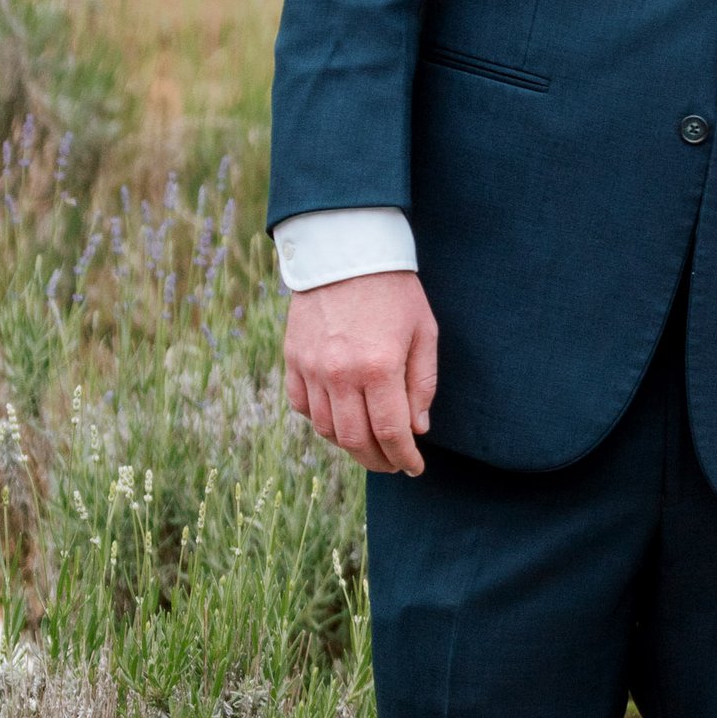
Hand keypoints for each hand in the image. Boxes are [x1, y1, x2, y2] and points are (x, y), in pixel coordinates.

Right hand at [285, 272, 440, 476]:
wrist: (346, 250)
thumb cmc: (394, 290)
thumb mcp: (423, 331)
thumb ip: (422, 383)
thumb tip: (417, 429)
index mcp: (379, 366)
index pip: (391, 432)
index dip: (404, 457)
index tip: (414, 467)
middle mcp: (341, 373)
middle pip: (355, 440)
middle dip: (377, 460)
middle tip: (393, 463)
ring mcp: (311, 368)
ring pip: (326, 429)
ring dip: (349, 445)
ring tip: (369, 444)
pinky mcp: (292, 358)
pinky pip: (302, 406)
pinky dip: (320, 420)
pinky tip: (340, 416)